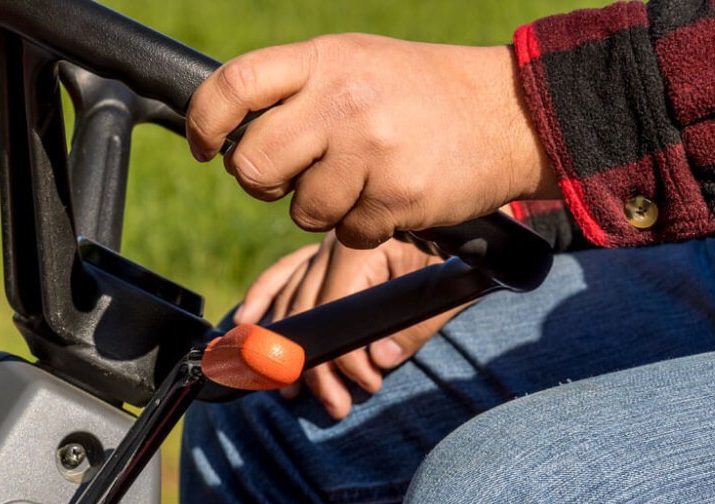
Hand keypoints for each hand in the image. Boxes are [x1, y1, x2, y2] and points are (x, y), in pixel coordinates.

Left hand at [187, 34, 557, 247]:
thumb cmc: (423, 92)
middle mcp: (344, 101)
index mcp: (326, 59)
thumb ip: (299, 89)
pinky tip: (394, 195)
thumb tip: (231, 136)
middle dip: (265, 183)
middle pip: (254, 166)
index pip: (235, 86)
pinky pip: (349, 233)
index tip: (203, 145)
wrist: (511, 113)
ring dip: (326, 207)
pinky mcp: (397, 197)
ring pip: (302, 210)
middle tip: (293, 177)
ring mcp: (371, 151)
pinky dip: (366, 226)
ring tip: (365, 178)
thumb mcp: (358, 63)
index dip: (204, 123)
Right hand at [237, 236, 458, 419]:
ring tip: (293, 393)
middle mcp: (330, 246)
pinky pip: (280, 275)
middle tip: (335, 407)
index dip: (344, 359)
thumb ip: (414, 330)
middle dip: (317, 370)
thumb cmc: (454, 253)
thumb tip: (379, 362)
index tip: (367, 385)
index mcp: (359, 250)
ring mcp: (320, 247)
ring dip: (289, 352)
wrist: (460, 216)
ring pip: (291, 304)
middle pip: (307, 315)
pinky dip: (261, 299)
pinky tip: (243, 324)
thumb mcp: (445, 291)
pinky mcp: (318, 251)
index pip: (334, 315)